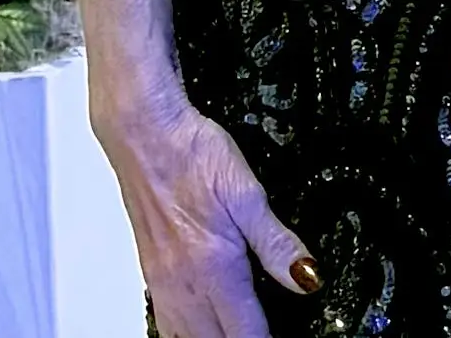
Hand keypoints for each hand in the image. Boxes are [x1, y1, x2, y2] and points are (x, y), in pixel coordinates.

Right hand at [98, 96, 318, 337]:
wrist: (144, 133)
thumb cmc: (191, 154)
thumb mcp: (247, 193)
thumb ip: (276, 242)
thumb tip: (306, 277)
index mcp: (214, 269)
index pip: (245, 333)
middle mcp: (184, 283)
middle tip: (261, 335)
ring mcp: (162, 280)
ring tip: (231, 335)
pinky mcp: (150, 269)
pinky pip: (164, 320)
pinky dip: (183, 333)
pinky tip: (194, 325)